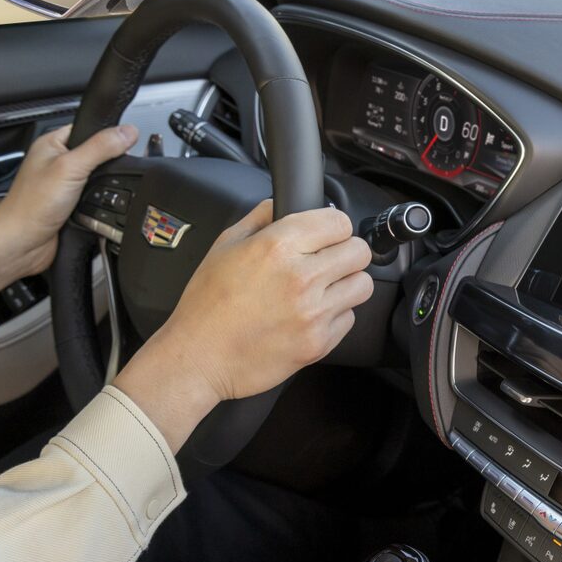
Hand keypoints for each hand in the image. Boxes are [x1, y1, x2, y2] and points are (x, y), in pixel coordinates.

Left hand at [0, 123, 137, 298]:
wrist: (22, 244)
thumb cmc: (30, 206)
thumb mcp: (71, 168)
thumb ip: (101, 148)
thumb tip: (127, 132)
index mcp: (51, 144)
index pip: (87, 128)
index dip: (107, 134)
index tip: (125, 142)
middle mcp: (56, 163)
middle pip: (96, 154)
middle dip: (108, 164)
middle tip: (112, 170)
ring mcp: (63, 186)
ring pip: (97, 179)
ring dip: (103, 187)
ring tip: (101, 191)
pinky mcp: (70, 206)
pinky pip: (95, 199)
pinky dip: (101, 204)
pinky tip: (98, 206)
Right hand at [114, 201, 373, 450]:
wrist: (199, 357)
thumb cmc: (206, 304)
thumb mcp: (225, 246)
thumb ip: (260, 218)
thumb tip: (283, 203)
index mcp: (278, 246)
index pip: (340, 222)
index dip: (334, 227)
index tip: (327, 235)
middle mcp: (302, 277)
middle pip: (360, 252)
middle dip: (346, 253)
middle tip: (328, 262)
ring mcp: (314, 313)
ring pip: (362, 285)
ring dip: (346, 284)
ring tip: (323, 289)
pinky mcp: (319, 343)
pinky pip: (349, 319)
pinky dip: (335, 316)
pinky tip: (310, 316)